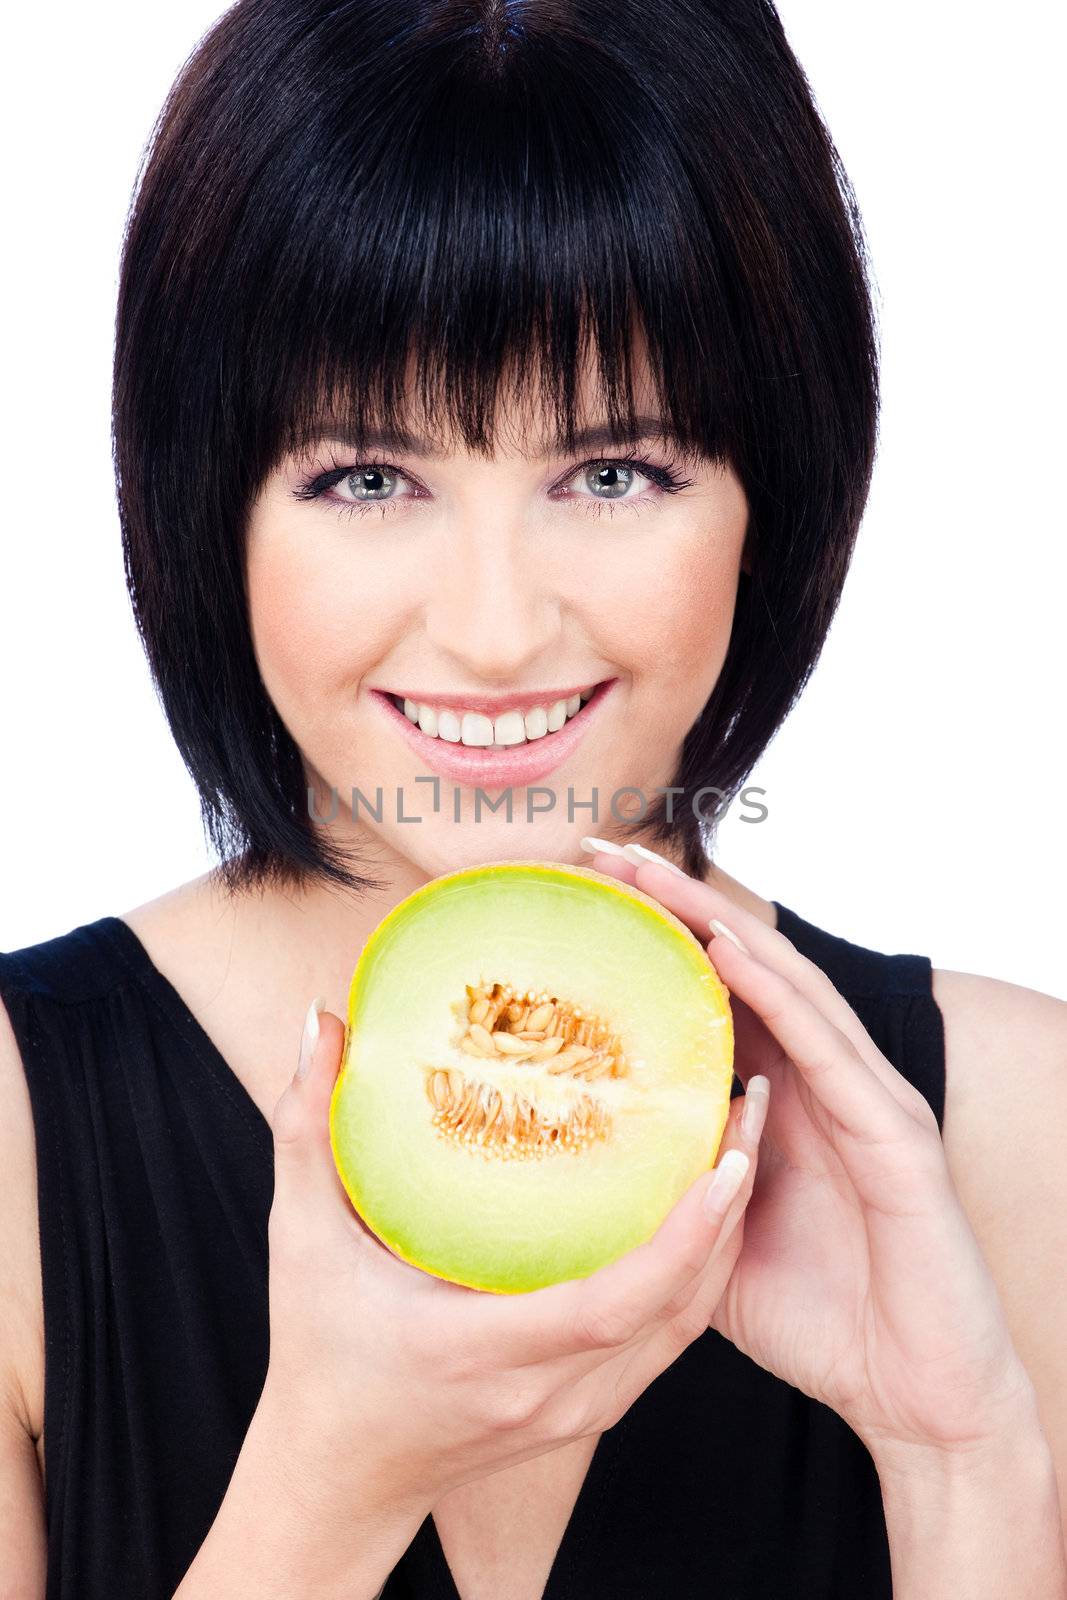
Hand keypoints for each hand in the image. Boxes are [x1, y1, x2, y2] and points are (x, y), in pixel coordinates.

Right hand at [260, 999, 769, 1511]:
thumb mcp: (299, 1239)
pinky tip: (711, 1203)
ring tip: (745, 1138)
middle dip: (731, 1208)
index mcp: (489, 1350)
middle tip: (750, 1104)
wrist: (342, 1475)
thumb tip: (323, 1020)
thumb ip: (305, 1130)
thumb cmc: (318, 1354)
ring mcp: (581, 1407)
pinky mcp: (593, 1407)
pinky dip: (702, 1271)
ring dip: (729, 1235)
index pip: (616, 1301)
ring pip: (688, 1323)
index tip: (727, 1160)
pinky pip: (670, 1336)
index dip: (686, 1235)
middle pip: (679, 1305)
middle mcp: (551, 1388)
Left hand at [587, 850, 1036, 1465]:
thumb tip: (578, 1173)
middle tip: (603, 854)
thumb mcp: (711, 1241)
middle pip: (745, 966)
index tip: (583, 894)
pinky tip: (728, 950)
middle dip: (678, 904)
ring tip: (652, 877)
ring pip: (787, 984)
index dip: (657, 937)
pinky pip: (829, 1048)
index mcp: (782, 1097)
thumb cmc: (819, 1320)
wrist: (914, 1395)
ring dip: (718, 922)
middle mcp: (824, 1081)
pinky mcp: (896, 1133)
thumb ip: (666, 1190)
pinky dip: (778, 993)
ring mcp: (864, 1098)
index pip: (713, 993)